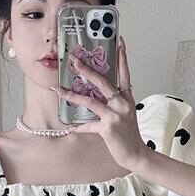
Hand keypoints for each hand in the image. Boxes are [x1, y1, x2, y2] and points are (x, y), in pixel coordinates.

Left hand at [52, 36, 146, 169]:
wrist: (136, 154)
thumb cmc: (129, 134)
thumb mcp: (125, 114)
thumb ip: (113, 103)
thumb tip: (94, 95)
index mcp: (127, 98)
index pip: (125, 74)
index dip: (122, 58)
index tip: (119, 41)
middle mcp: (122, 104)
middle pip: (103, 82)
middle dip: (86, 70)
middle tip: (74, 59)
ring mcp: (115, 116)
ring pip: (90, 101)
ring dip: (71, 95)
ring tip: (58, 89)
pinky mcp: (107, 129)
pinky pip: (88, 126)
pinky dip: (78, 127)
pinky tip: (69, 127)